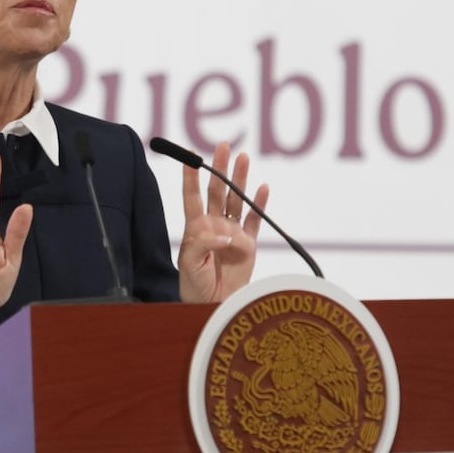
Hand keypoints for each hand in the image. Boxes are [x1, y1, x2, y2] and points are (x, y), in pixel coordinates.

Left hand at [177, 142, 268, 302]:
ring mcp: (232, 232)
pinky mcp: (248, 244)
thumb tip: (226, 234)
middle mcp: (214, 224)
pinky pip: (255, 220)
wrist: (213, 305)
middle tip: (223, 147)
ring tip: (243, 158)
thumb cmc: (195, 285)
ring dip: (240, 179)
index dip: (190, 176)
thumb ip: (203, 243)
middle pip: (217, 191)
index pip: (192, 195)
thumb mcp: (190, 263)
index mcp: (195, 227)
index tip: (190, 156)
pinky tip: (263, 188)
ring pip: (237, 200)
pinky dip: (259, 205)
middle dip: (219, 168)